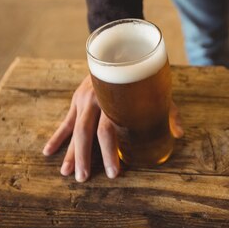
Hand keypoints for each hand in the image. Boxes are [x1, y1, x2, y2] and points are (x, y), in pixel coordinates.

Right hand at [42, 75, 183, 181]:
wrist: (118, 48)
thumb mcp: (158, 91)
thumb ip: (168, 112)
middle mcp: (96, 100)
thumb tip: (180, 134)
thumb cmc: (142, 75)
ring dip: (69, 152)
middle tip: (84, 179)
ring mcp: (84, 99)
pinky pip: (66, 121)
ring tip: (66, 173)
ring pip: (74, 129)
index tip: (113, 172)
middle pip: (87, 133)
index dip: (110, 152)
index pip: (108, 130)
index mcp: (114, 100)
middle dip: (84, 158)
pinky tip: (48, 151)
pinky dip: (57, 137)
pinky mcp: (77, 99)